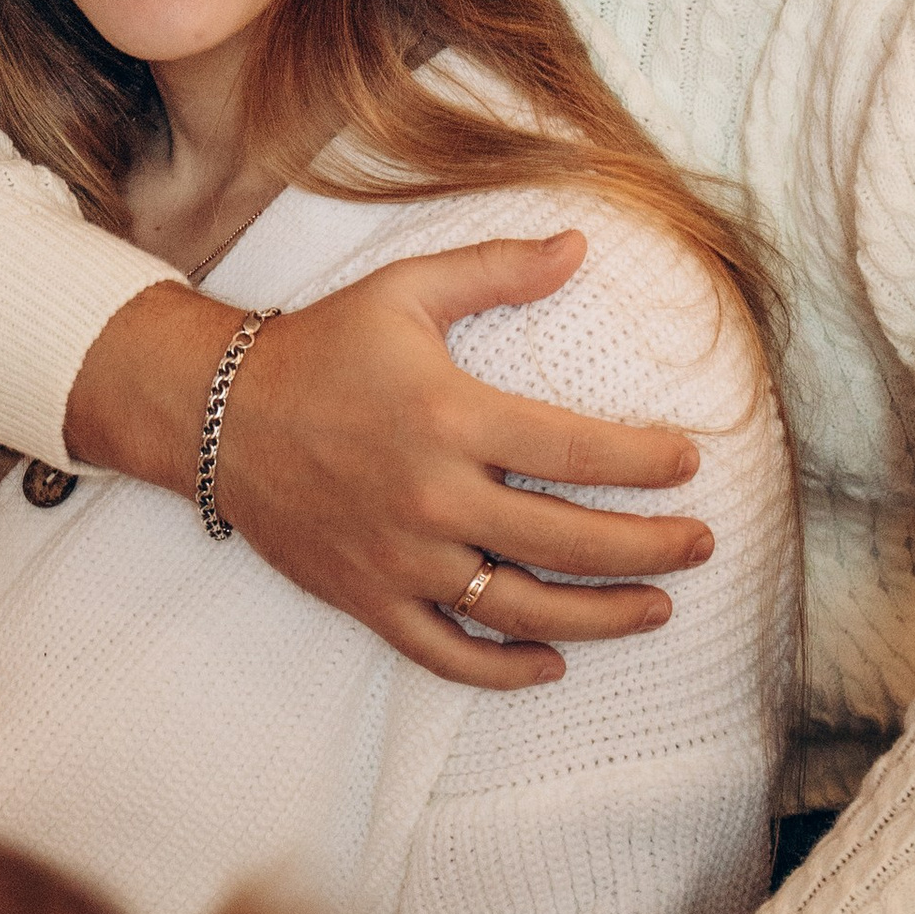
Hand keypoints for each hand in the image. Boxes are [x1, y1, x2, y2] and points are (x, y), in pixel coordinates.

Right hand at [63, 246, 711, 694]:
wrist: (214, 415)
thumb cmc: (319, 348)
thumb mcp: (405, 292)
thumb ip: (497, 271)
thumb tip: (580, 245)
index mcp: (450, 417)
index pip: (578, 450)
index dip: (646, 461)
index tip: (689, 462)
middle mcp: (431, 498)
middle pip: (570, 540)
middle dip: (652, 546)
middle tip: (701, 543)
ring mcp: (400, 559)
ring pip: (522, 608)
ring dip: (602, 615)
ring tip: (658, 607)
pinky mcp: (368, 598)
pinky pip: (447, 652)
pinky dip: (504, 668)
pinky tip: (552, 663)